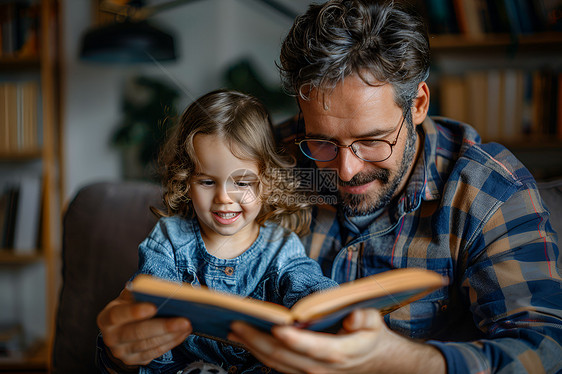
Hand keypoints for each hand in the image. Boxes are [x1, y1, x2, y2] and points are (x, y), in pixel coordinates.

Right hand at [97, 288, 191, 366]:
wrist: (119, 330)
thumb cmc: (128, 307)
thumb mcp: (128, 298)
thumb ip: (140, 292)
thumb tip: (162, 288)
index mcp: (107, 318)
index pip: (118, 315)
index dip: (134, 311)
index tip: (153, 307)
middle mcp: (111, 337)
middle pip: (138, 332)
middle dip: (163, 326)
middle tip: (184, 320)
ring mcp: (122, 351)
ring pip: (149, 344)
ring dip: (172, 335)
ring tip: (188, 325)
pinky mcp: (133, 360)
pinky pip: (155, 352)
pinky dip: (171, 343)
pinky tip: (182, 334)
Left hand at [228, 308, 445, 373]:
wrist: (374, 360)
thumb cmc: (370, 335)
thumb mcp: (374, 321)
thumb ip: (364, 318)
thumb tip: (352, 317)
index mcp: (338, 353)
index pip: (312, 347)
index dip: (294, 338)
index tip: (277, 326)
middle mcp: (320, 368)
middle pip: (283, 356)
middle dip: (257, 339)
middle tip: (236, 323)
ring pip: (275, 363)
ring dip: (252, 347)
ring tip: (234, 331)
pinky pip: (277, 366)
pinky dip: (259, 353)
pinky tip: (247, 340)